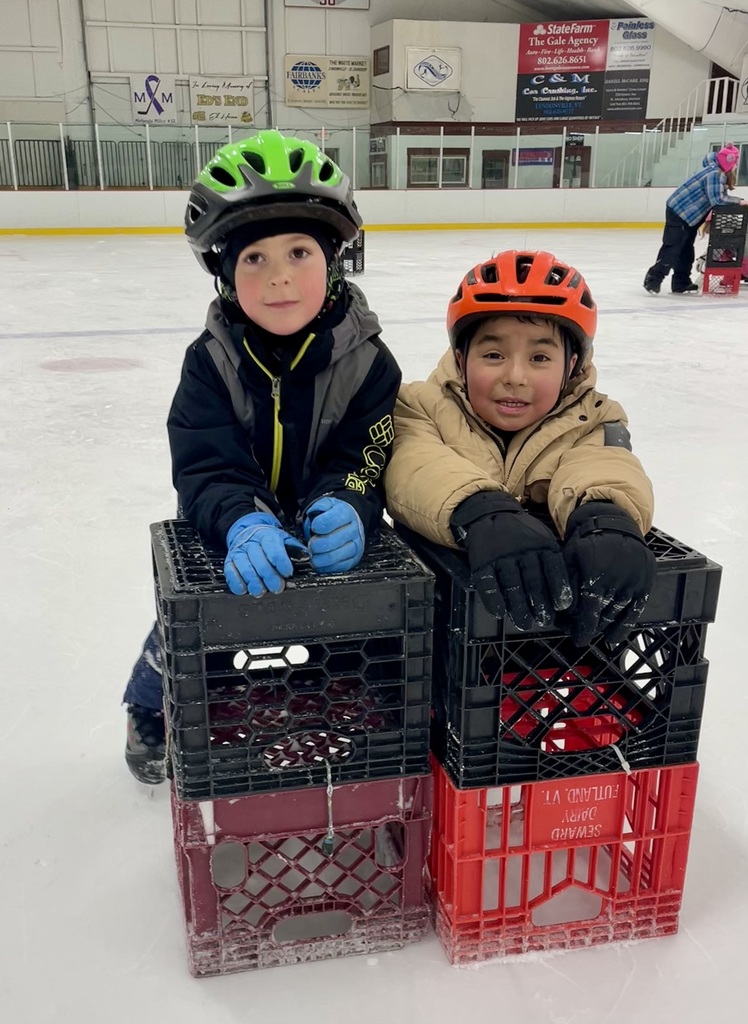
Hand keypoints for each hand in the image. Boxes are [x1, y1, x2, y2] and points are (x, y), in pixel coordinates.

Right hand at [224, 512, 307, 596]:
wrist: (247, 531)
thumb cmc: (268, 540)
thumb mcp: (284, 539)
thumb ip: (295, 548)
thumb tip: (306, 556)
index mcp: (266, 535)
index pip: (273, 548)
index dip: (281, 562)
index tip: (287, 573)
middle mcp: (251, 543)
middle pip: (259, 560)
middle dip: (269, 576)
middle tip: (277, 588)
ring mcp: (239, 551)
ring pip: (244, 566)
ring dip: (253, 581)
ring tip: (260, 591)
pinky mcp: (229, 561)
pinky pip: (230, 572)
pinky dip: (236, 582)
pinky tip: (244, 589)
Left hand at [303, 497, 364, 573]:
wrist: (349, 523)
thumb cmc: (335, 515)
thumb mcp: (327, 504)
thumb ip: (319, 506)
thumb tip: (312, 514)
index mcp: (347, 513)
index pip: (330, 521)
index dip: (318, 526)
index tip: (313, 527)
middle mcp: (353, 530)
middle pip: (332, 541)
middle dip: (316, 544)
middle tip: (311, 544)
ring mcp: (355, 546)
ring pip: (336, 556)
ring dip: (319, 558)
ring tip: (313, 554)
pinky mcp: (353, 559)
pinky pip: (339, 567)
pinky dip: (326, 567)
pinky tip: (320, 562)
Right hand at [452, 491, 571, 630]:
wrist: (492, 513)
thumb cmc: (523, 534)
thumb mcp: (543, 539)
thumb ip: (552, 562)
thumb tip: (565, 598)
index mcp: (542, 545)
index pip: (553, 568)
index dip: (558, 588)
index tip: (561, 606)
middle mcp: (522, 550)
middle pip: (533, 580)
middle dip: (540, 603)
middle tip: (544, 621)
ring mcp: (501, 556)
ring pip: (512, 584)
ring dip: (518, 606)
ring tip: (524, 623)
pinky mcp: (482, 562)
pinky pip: (488, 583)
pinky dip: (493, 599)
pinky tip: (499, 613)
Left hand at [563, 501, 655, 645]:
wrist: (615, 524)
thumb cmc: (586, 542)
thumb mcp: (569, 557)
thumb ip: (567, 584)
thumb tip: (562, 613)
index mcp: (595, 574)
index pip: (587, 610)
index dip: (580, 627)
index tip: (575, 637)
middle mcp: (616, 581)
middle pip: (601, 616)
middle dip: (589, 628)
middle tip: (580, 635)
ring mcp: (632, 584)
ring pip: (616, 615)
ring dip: (604, 627)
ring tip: (594, 633)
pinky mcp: (644, 585)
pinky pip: (634, 612)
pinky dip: (623, 627)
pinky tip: (613, 638)